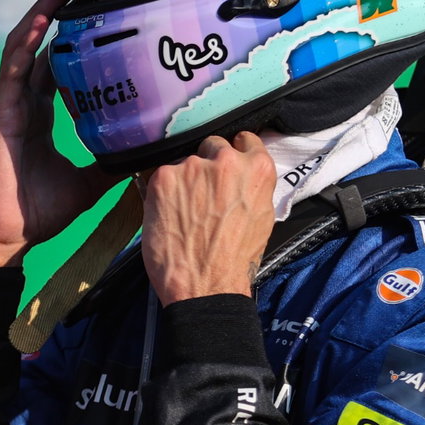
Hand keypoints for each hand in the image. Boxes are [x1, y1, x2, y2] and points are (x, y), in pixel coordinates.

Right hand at [0, 0, 123, 266]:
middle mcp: (25, 105)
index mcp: (41, 117)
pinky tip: (41, 20)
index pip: (56, 68)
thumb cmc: (39, 212)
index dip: (72, 43)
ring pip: (23, 48)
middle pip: (40, 48)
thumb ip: (111, 163)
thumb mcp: (89, 183)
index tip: (96, 19)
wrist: (8, 235)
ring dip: (40, 16)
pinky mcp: (2, 113)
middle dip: (56, 17)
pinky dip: (25, 42)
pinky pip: (13, 68)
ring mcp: (11, 106)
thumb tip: (147, 154)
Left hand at [140, 133, 276, 305]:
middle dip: (207, 164)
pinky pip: (162, 176)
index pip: (245, 140)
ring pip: (184, 162)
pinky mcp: (162, 178)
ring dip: (184, 180)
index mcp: (257, 168)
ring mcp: (191, 166)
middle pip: (212, 145)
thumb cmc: (236, 258)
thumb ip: (251, 185)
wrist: (205, 285)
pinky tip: (169, 214)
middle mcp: (225, 160)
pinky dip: (163, 192)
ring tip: (184, 211)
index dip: (235, 152)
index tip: (226, 164)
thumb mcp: (262, 215)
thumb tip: (241, 174)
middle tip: (203, 194)